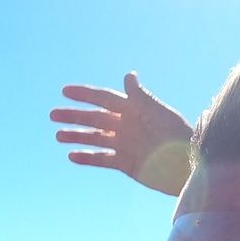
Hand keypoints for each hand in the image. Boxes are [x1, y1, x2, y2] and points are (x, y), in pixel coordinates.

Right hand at [51, 73, 192, 196]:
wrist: (187, 165)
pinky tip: (72, 156)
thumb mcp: (158, 112)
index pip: (103, 98)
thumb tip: (128, 75)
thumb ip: (141, 96)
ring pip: (94, 138)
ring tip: (58, 136)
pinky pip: (101, 159)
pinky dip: (87, 157)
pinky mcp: (124, 163)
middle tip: (52, 114)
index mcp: (132, 109)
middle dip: (74, 115)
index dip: (84, 94)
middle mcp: (125, 125)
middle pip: (94, 118)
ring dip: (76, 136)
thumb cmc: (176, 135)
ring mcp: (124, 144)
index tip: (64, 91)